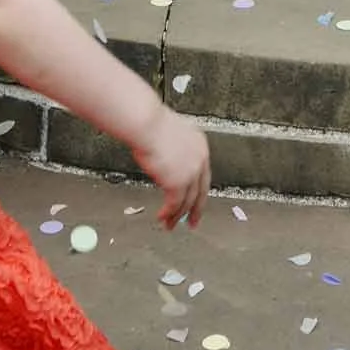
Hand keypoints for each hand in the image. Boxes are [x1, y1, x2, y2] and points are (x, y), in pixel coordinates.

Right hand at [132, 104, 209, 230]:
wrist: (146, 124)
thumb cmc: (151, 125)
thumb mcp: (171, 136)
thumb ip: (176, 152)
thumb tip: (168, 165)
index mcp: (199, 144)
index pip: (203, 174)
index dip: (199, 190)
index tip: (196, 202)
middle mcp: (200, 158)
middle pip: (200, 191)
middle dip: (195, 209)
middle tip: (193, 222)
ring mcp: (191, 171)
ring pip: (187, 201)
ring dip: (177, 215)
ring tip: (170, 225)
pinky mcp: (178, 182)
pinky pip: (174, 204)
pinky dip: (168, 213)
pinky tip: (161, 217)